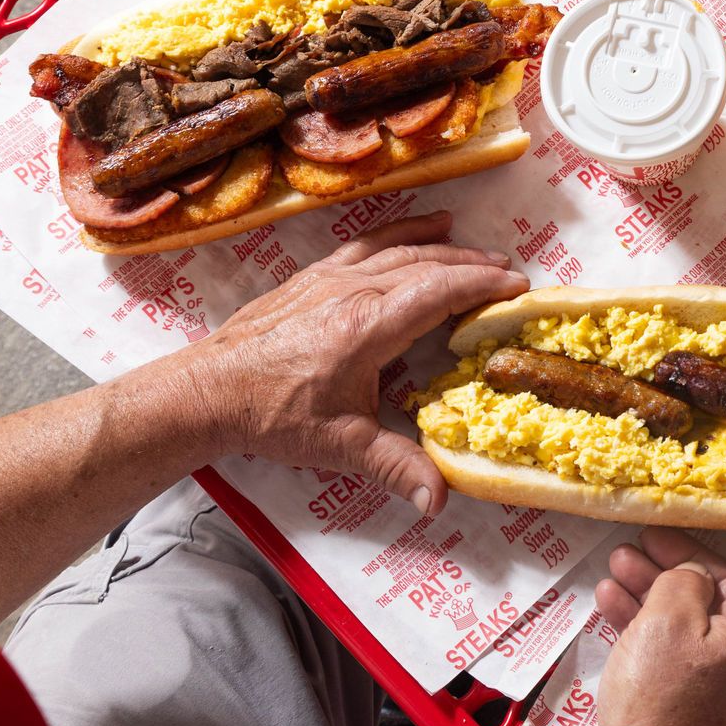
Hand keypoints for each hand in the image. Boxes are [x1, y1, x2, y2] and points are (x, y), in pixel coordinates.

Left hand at [164, 210, 526, 514]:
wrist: (208, 390)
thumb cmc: (272, 415)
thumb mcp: (339, 445)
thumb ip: (394, 466)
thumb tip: (439, 499)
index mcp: (366, 328)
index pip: (438, 292)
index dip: (482, 286)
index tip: (517, 287)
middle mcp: (351, 292)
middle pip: (425, 265)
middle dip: (472, 267)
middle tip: (509, 274)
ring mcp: (330, 278)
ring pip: (398, 250)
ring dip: (443, 248)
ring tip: (478, 251)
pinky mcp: (312, 276)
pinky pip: (367, 244)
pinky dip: (401, 231)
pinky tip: (423, 226)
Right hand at [580, 529, 725, 725]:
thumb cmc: (664, 696)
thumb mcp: (671, 618)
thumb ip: (685, 578)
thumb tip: (692, 572)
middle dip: (683, 558)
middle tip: (647, 536)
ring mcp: (719, 673)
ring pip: (692, 613)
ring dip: (655, 584)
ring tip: (619, 560)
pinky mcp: (688, 691)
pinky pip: (673, 642)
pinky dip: (645, 618)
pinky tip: (610, 597)